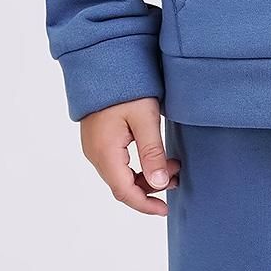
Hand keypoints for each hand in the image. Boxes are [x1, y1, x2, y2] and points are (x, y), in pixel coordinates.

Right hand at [80, 96, 181, 214]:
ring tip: (171, 164)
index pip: (124, 191)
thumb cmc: (126, 87)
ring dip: (145, 174)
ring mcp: (94, 145)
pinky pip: (116, 161)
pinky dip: (136, 164)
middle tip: (177, 175)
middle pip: (122, 184)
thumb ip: (152, 152)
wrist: (103, 61)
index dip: (145, 204)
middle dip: (150, 187)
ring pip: (120, 173)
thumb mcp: (145, 118)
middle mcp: (95, 153)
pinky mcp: (98, 137)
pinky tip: (154, 154)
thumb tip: (159, 185)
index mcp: (104, 152)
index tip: (165, 209)